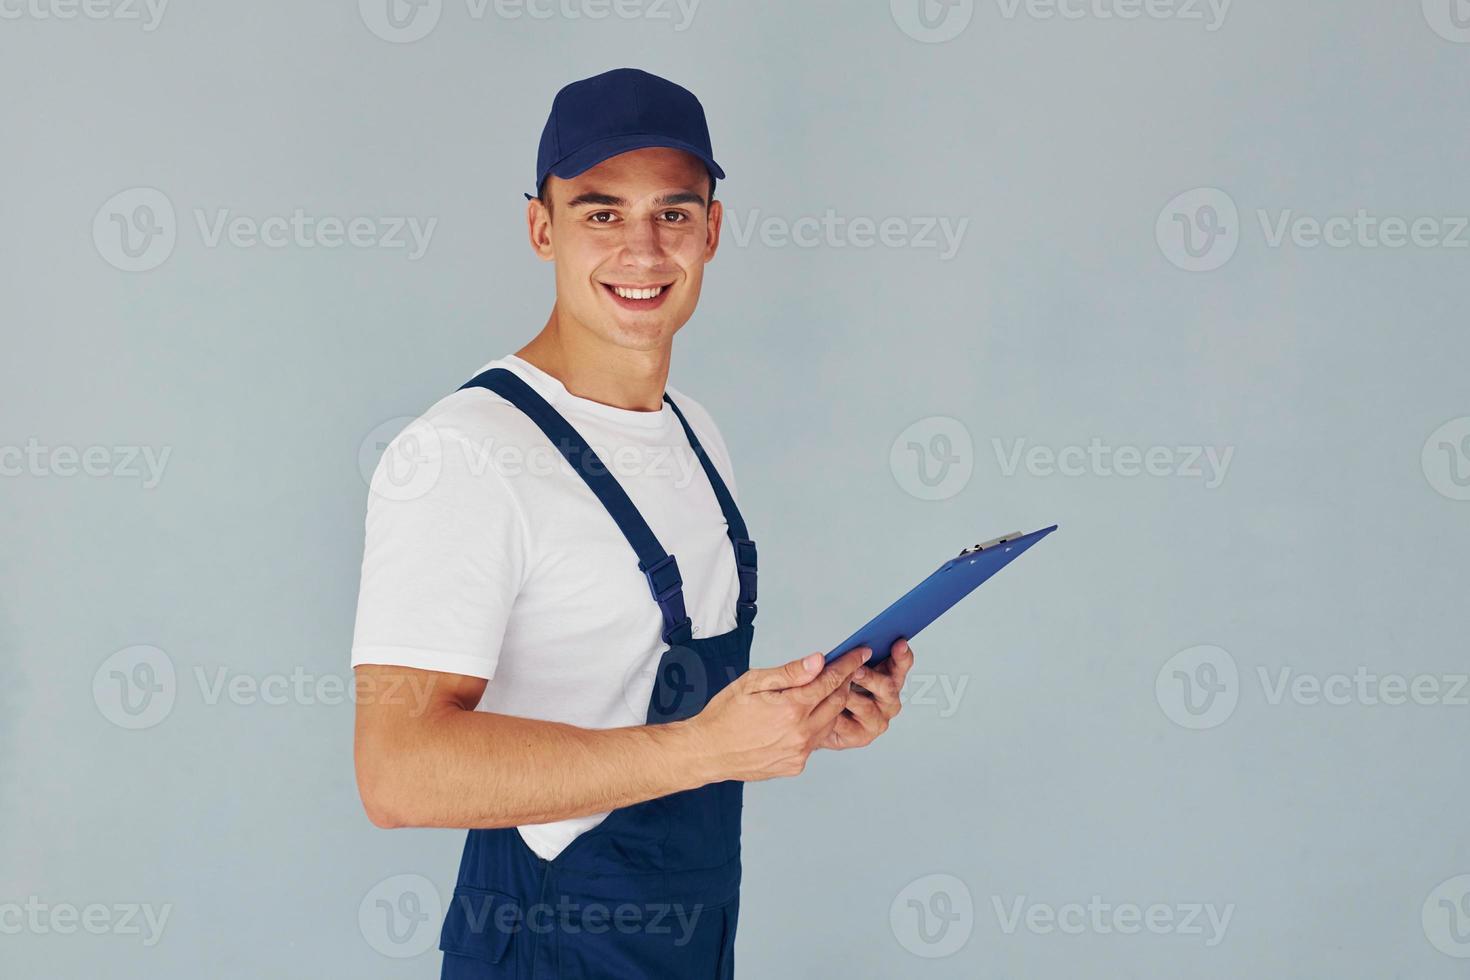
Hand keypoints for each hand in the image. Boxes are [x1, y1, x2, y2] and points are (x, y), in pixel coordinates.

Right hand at [686, 647, 868, 781]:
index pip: (830, 681)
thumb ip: (790, 673)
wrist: (707, 751)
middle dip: (844, 683)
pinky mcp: (795, 765)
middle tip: (843, 670)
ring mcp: (799, 752)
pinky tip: (801, 718)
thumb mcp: (753, 683)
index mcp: (791, 708)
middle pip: (837, 702)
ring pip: (829, 723)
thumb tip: (818, 661)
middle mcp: (800, 733)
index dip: (847, 665)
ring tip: (821, 692)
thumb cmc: (724, 714)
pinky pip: (814, 742)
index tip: (860, 653)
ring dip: (831, 706)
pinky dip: (814, 726)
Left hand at [819, 638, 914, 749]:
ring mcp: (878, 719)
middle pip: (887, 686)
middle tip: (855, 670)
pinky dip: (836, 715)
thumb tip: (852, 648)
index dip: (902, 655)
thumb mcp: (843, 668)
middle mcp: (888, 700)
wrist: (817, 719)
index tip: (898, 643)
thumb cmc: (836, 689)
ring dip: (850, 696)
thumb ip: (851, 657)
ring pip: (867, 707)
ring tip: (835, 689)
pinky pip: (848, 724)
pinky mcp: (862, 736)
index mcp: (889, 678)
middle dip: (870, 677)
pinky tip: (825, 708)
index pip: (902, 664)